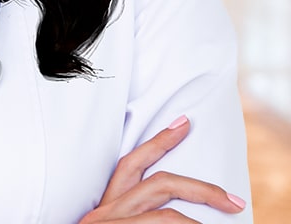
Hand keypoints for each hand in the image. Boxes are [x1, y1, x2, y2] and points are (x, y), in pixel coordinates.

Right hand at [79, 116, 246, 222]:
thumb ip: (129, 217)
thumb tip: (171, 216)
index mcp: (104, 207)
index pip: (131, 163)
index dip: (159, 141)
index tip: (183, 123)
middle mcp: (105, 213)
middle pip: (157, 183)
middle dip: (200, 187)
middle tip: (232, 199)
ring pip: (165, 214)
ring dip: (199, 216)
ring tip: (226, 219)